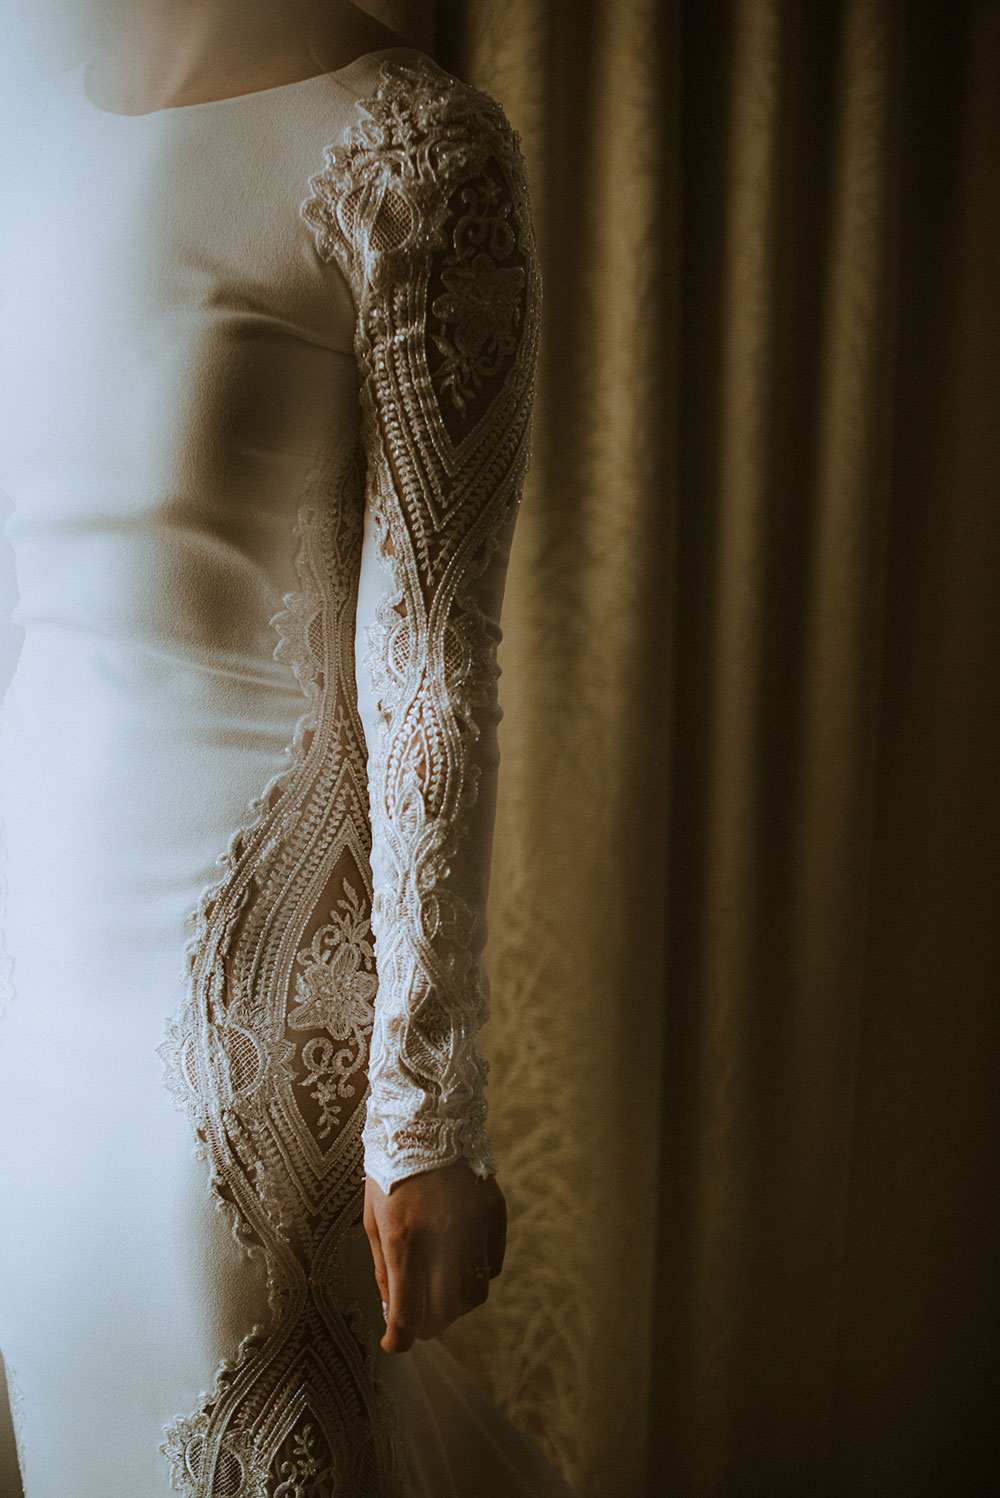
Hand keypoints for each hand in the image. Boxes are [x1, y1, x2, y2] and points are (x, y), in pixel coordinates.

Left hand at [363, 1158, 506, 1352]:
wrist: (427, 1116)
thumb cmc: (390, 1169)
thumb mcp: (373, 1218)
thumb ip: (383, 1269)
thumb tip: (392, 1311)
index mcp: (403, 1238)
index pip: (406, 1312)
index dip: (399, 1339)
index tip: (395, 1343)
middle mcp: (443, 1235)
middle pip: (445, 1311)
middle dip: (429, 1326)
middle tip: (419, 1325)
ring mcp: (474, 1224)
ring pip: (475, 1293)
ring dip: (456, 1306)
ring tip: (441, 1298)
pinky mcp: (495, 1212)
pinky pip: (493, 1263)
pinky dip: (477, 1274)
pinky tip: (460, 1265)